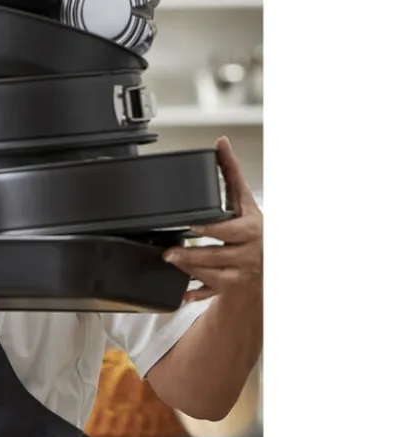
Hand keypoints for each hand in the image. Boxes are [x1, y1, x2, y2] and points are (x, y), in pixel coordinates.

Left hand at [163, 137, 262, 302]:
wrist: (267, 255)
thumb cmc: (250, 223)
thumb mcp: (243, 197)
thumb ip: (230, 171)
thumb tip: (221, 142)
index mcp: (250, 230)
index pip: (230, 230)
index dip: (212, 229)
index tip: (192, 225)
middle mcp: (246, 253)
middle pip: (219, 256)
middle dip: (193, 255)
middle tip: (168, 252)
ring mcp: (239, 272)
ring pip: (215, 276)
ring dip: (191, 271)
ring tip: (170, 262)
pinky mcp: (229, 285)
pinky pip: (212, 294)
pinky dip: (196, 294)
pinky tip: (181, 294)